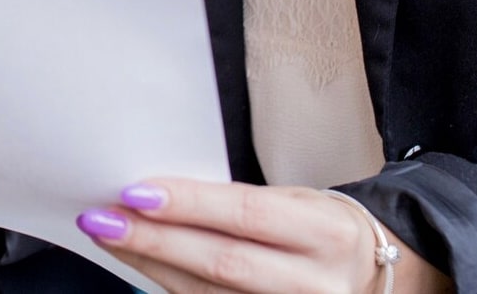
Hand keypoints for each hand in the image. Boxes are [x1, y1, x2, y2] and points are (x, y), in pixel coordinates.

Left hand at [76, 178, 452, 293]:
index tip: (134, 191)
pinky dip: (172, 289)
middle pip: (222, 262)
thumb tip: (158, 193)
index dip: (188, 204)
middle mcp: (317, 281)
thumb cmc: (320, 230)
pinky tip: (143, 268)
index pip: (246, 213)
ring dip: (151, 265)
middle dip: (154, 240)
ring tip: (110, 237)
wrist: (375, 276)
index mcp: (326, 231)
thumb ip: (239, 204)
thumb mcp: (297, 203)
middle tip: (101, 218)